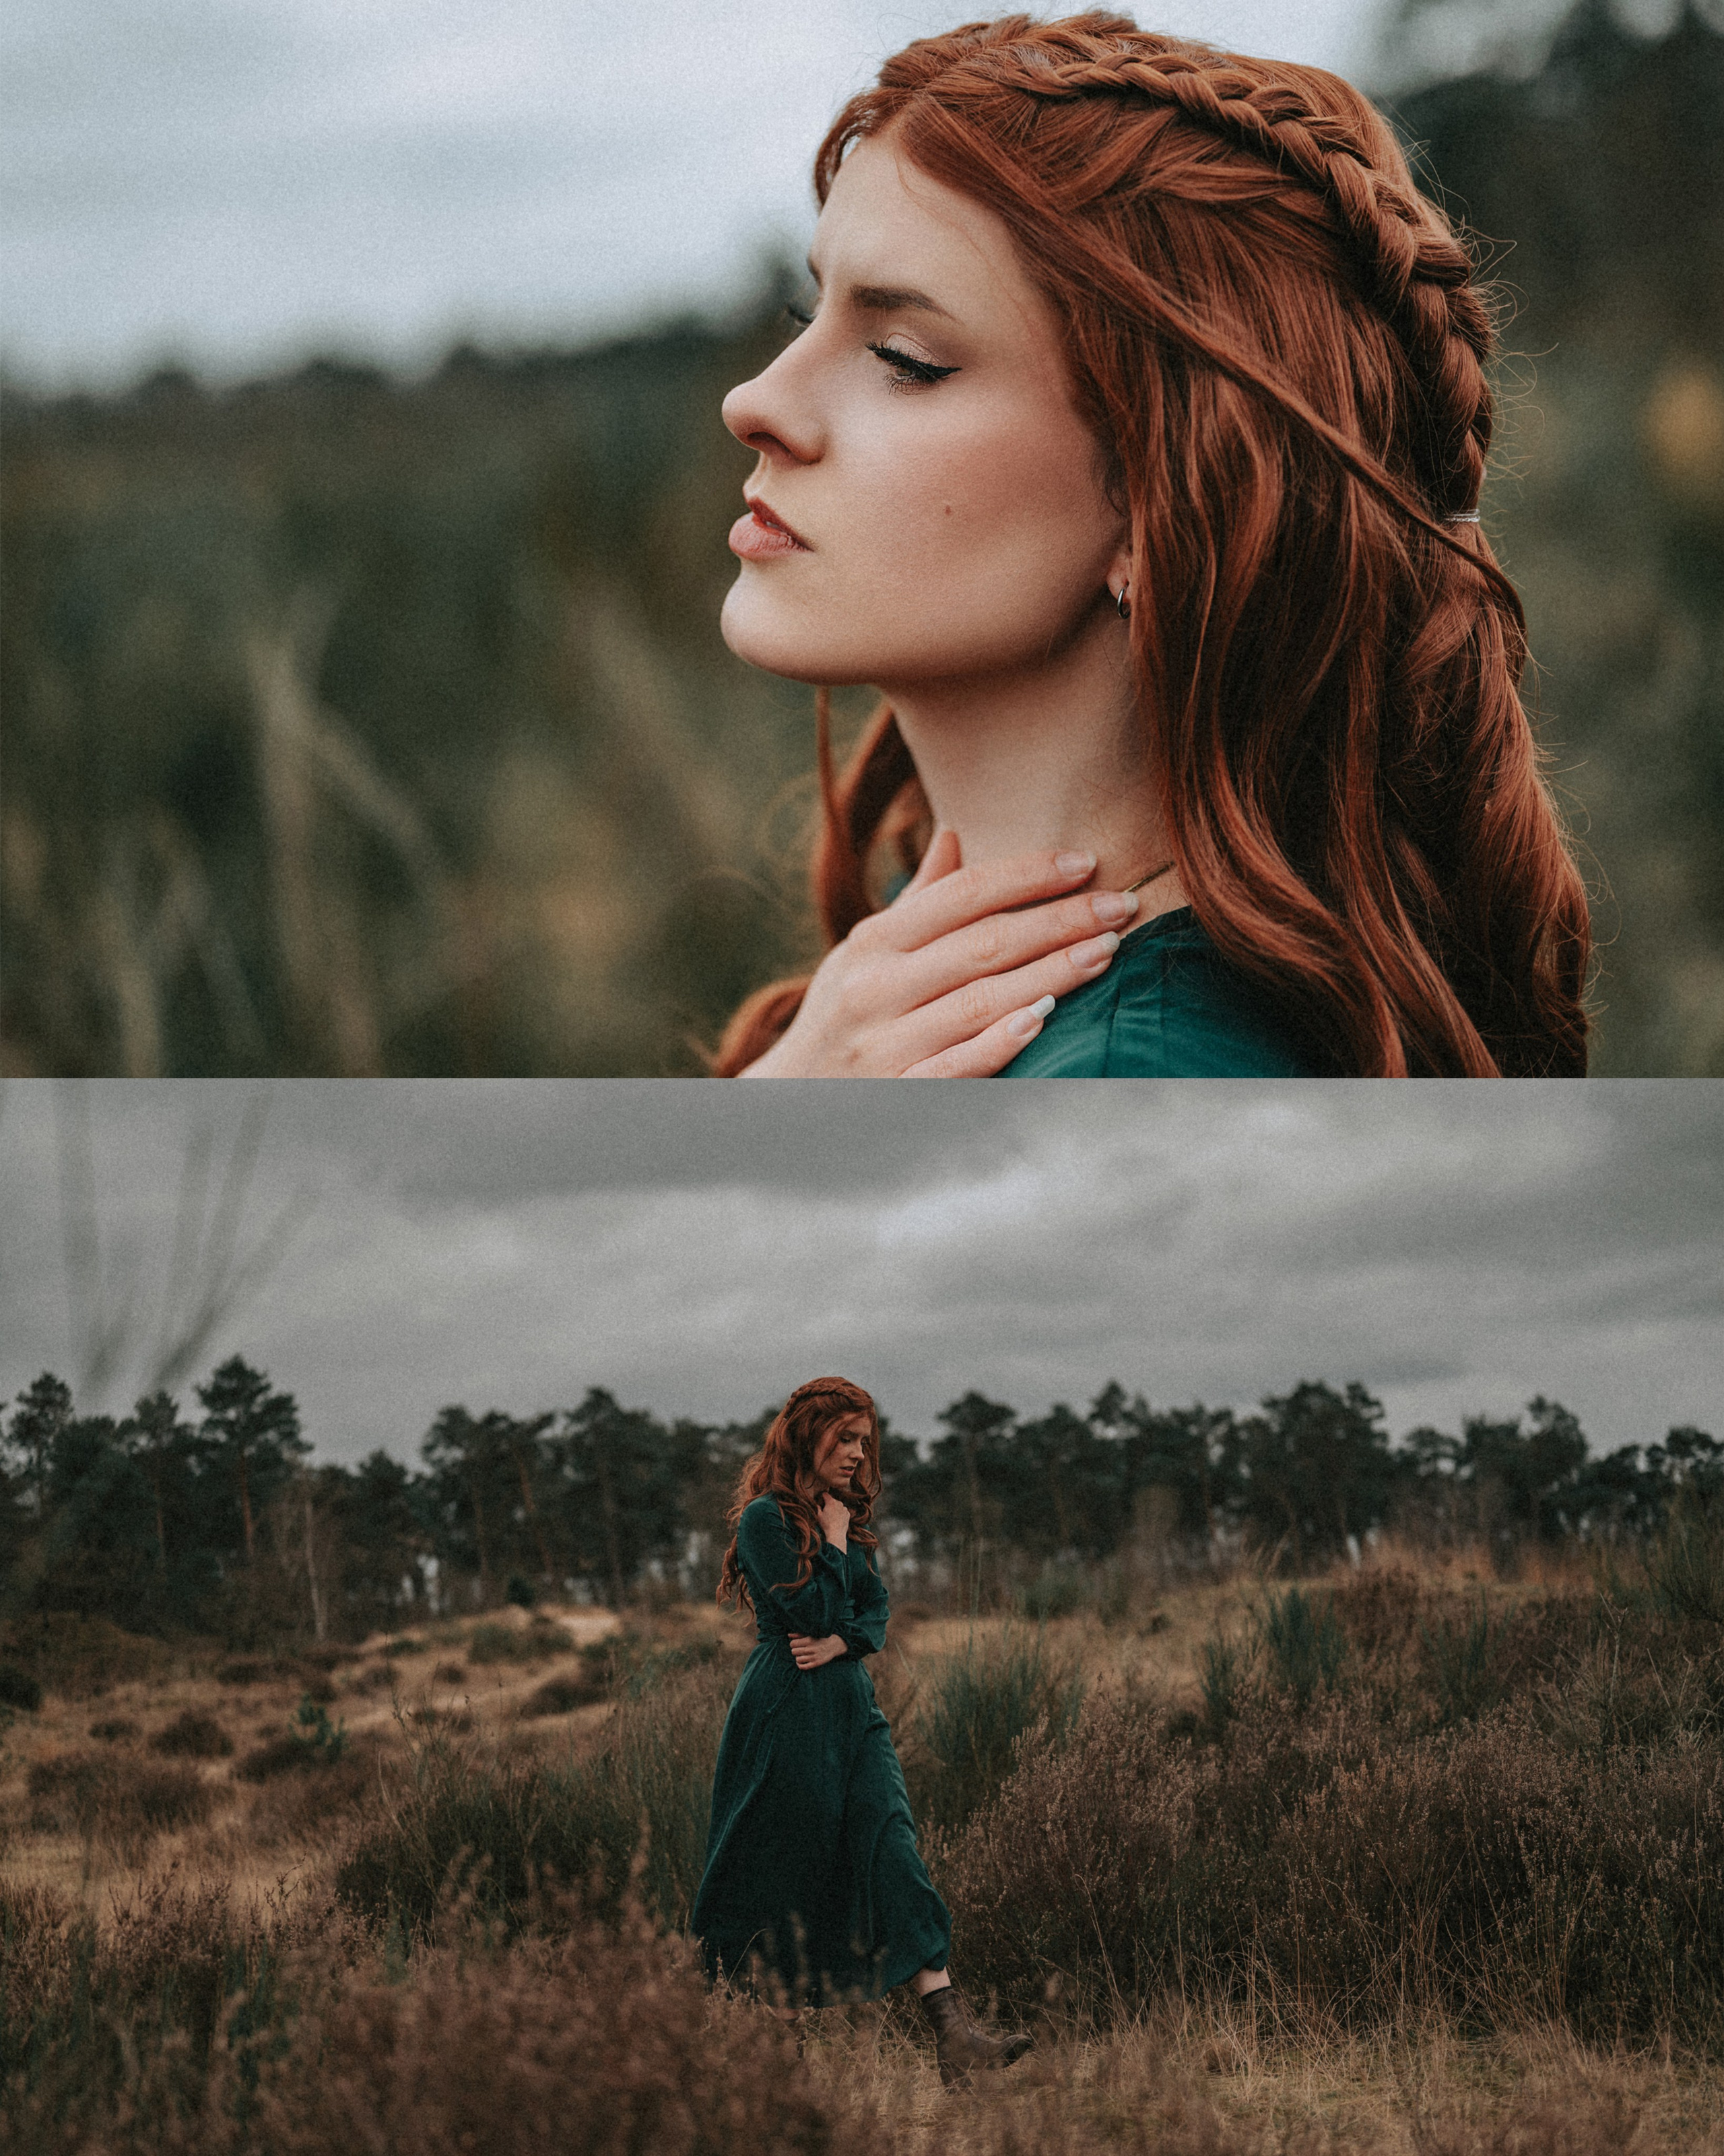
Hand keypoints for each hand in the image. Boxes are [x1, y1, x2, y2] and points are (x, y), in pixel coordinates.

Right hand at [738, 832, 1138, 1076]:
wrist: (787, 1103)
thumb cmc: (844, 1016)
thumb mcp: (864, 954)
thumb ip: (917, 902)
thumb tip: (955, 835)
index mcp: (872, 943)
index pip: (961, 895)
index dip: (1027, 875)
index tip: (1085, 861)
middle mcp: (875, 988)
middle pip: (984, 943)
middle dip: (1060, 920)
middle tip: (1122, 905)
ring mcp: (886, 1045)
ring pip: (981, 1000)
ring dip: (1052, 972)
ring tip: (1108, 950)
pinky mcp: (897, 1093)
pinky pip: (958, 1065)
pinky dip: (1001, 1040)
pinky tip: (1048, 1016)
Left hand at [788, 1633, 848, 1669]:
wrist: (834, 1645)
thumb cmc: (820, 1638)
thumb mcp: (811, 1634)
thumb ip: (799, 1634)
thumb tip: (788, 1635)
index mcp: (809, 1640)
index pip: (792, 1644)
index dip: (793, 1644)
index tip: (797, 1644)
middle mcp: (811, 1649)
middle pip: (793, 1652)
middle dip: (795, 1650)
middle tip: (800, 1649)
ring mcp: (814, 1657)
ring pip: (797, 1659)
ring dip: (798, 1657)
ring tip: (802, 1655)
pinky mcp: (816, 1663)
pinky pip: (803, 1667)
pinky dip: (799, 1664)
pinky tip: (801, 1661)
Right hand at [819, 1493, 850, 1547]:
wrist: (836, 1534)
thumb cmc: (826, 1524)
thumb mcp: (819, 1516)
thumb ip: (818, 1508)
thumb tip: (818, 1505)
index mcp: (831, 1501)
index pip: (825, 1494)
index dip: (822, 1497)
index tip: (821, 1501)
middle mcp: (839, 1503)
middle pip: (832, 1500)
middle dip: (829, 1504)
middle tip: (826, 1511)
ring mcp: (844, 1508)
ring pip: (838, 1505)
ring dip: (835, 1508)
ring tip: (832, 1517)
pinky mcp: (848, 1514)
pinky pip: (843, 1511)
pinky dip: (840, 1513)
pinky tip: (837, 1519)